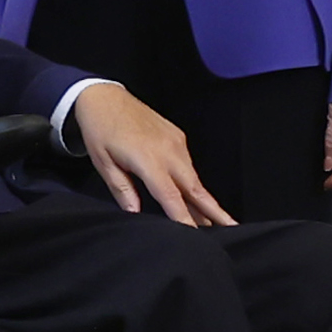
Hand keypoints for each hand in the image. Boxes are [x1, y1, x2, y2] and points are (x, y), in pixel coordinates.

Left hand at [72, 84, 234, 227]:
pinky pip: (188, 164)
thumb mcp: (103, 163)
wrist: (104, 97)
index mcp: (148, 159)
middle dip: (214, 210)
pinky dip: (193, 182)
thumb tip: (134, 212)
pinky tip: (195, 196)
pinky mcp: (176, 136)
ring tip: (215, 221)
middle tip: (231, 228)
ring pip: (193, 177)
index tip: (196, 235)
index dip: (185, 218)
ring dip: (204, 199)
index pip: (171, 196)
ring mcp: (174, 142)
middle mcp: (167, 150)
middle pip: (194, 188)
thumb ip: (122, 189)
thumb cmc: (100, 130)